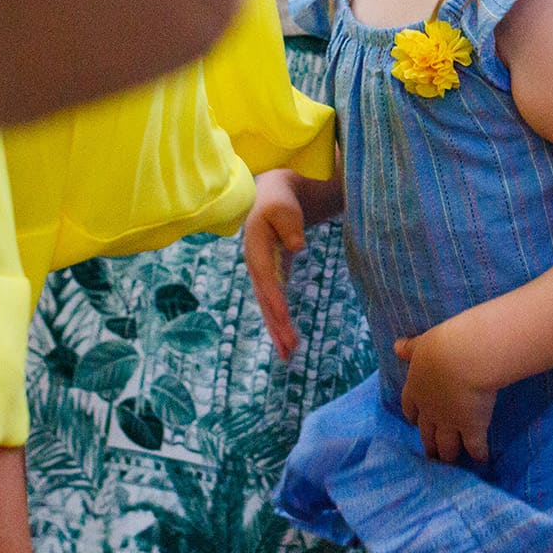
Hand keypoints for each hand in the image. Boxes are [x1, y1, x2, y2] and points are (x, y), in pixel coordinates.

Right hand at [242, 170, 305, 356]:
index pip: (266, 278)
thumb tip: (298, 246)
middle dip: (277, 325)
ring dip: (277, 331)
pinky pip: (274, 305)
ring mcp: (261, 275)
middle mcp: (255, 267)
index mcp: (256, 249)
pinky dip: (280, 323)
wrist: (271, 198)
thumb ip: (290, 225)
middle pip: (265, 300)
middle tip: (289, 349)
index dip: (275, 299)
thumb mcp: (284, 207)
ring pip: (268, 307)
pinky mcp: (271, 279)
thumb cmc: (280, 201)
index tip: (285, 319)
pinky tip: (287, 342)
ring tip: (288, 355)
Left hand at [393, 324, 497, 464]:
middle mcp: (430, 410)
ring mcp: (450, 422)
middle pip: (427, 432)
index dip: (413, 416)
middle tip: (431, 454)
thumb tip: (396, 347)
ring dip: (448, 455)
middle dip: (429, 444)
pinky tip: (482, 460)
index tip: (414, 422)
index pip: (410, 407)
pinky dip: (478, 454)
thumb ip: (411, 349)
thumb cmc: (443, 346)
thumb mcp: (423, 343)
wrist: (464, 358)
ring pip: (446, 444)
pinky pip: (474, 446)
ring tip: (451, 463)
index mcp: (417, 388)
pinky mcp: (471, 428)